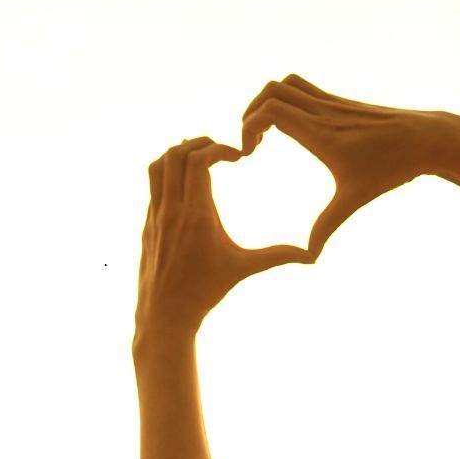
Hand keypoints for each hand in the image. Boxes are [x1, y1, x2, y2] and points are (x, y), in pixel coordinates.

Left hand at [136, 137, 309, 329]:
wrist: (165, 316)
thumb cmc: (205, 292)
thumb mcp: (242, 269)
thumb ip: (276, 256)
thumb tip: (312, 256)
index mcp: (196, 215)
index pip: (198, 159)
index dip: (218, 148)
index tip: (236, 157)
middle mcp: (171, 212)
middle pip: (175, 155)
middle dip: (199, 143)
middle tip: (219, 150)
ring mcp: (155, 218)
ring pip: (157, 167)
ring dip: (177, 154)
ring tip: (199, 158)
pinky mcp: (147, 226)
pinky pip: (152, 187)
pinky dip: (168, 174)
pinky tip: (186, 183)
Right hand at [242, 74, 450, 255]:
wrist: (429, 139)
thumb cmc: (392, 169)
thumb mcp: (354, 200)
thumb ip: (326, 226)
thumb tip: (310, 257)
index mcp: (321, 133)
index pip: (272, 110)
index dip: (248, 126)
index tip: (249, 153)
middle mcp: (324, 111)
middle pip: (273, 90)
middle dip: (251, 113)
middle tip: (252, 143)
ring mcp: (333, 103)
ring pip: (287, 83)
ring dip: (267, 103)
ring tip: (266, 134)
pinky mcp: (341, 103)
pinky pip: (303, 89)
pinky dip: (285, 102)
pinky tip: (290, 131)